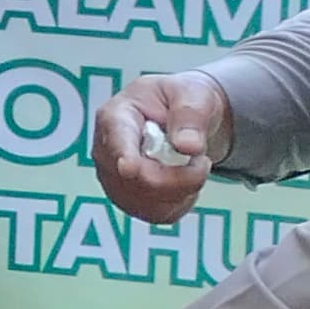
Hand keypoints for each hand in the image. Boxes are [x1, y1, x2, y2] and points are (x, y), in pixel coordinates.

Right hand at [92, 71, 231, 221]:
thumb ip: (190, 116)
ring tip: (191, 165)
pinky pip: (155, 214)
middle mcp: (106, 151)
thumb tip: (187, 147)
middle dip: (179, 178)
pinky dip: (179, 203)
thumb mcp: (192, 94)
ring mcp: (113, 179)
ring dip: (182, 191)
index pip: (115, 143)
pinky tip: (183, 183)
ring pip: (146, 203)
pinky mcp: (128, 199)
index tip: (129, 167)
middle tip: (203, 161)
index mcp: (115, 117)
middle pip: (135, 180)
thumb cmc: (181, 99)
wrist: (184, 118)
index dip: (123, 157)